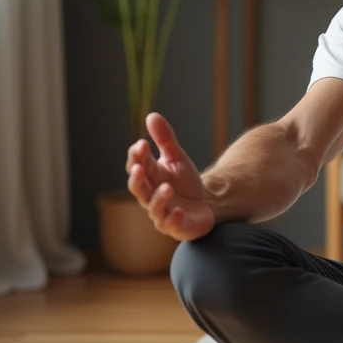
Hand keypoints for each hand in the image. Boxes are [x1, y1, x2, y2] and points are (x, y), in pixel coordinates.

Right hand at [125, 112, 214, 241]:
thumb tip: (152, 115)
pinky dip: (174, 218)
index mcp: (149, 177)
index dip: (136, 156)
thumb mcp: (177, 157)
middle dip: (137, 179)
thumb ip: (165, 139)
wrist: (206, 203)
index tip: (142, 144)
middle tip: (141, 168)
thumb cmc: (186, 181)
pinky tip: (180, 211)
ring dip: (159, 198)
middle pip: (138, 188)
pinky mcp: (176, 226)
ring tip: (167, 187)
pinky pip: (172, 224)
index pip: (136, 166)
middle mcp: (150, 196)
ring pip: (154, 207)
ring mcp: (161, 213)